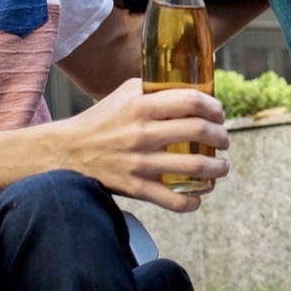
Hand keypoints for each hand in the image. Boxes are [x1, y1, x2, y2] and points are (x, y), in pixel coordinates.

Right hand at [59, 78, 229, 211]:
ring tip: (222, 167)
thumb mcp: (125, 93)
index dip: (214, 107)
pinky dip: (193, 201)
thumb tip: (194, 89)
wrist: (66, 152)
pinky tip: (200, 195)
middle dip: (222, 137)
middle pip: (200, 132)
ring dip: (218, 168)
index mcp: (141, 106)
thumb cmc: (101, 119)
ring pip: (195, 167)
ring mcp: (140, 163)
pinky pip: (174, 200)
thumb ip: (156, 89)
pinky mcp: (136, 188)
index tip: (219, 115)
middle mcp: (142, 134)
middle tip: (224, 140)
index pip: (192, 101)